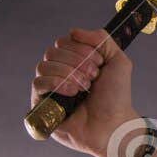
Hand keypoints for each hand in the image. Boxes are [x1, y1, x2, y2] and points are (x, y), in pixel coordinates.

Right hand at [29, 27, 137, 156]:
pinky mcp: (42, 104)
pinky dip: (55, 83)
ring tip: (84, 87)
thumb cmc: (117, 99)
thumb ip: (102, 40)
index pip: (64, 41)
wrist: (114, 125)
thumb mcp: (118, 62)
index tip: (99, 63)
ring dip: (67, 73)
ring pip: (43, 65)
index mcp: (75, 62)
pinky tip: (72, 92)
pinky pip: (37, 83)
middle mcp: (60, 72)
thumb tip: (74, 32)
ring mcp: (50, 88)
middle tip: (93, 77)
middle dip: (76, 61)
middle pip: (52, 51)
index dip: (80, 49)